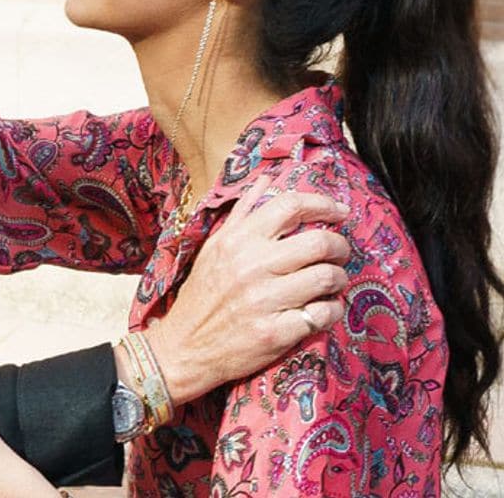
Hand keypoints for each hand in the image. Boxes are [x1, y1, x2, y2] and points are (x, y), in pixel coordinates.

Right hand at [144, 175, 349, 403]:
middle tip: (341, 252)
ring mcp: (264, 300)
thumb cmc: (203, 293)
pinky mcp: (275, 333)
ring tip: (333, 281)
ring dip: (339, 278)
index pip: (290, 206)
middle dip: (340, 245)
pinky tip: (324, 308)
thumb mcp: (215, 246)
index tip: (338, 211)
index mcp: (238, 239)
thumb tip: (267, 180)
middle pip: (319, 242)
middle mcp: (252, 265)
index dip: (323, 204)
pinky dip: (332, 310)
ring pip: (327, 278)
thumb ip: (243, 212)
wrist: (185, 345)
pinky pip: (323, 315)